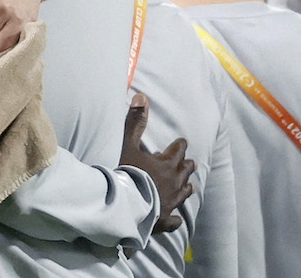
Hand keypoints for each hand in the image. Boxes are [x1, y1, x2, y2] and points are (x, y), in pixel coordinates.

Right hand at [119, 93, 194, 233]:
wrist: (126, 205)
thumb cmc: (127, 172)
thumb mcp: (128, 144)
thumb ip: (135, 121)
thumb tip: (142, 97)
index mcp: (167, 164)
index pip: (178, 151)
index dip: (180, 145)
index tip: (182, 142)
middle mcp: (174, 183)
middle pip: (185, 172)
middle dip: (187, 166)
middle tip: (191, 163)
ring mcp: (171, 202)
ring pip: (184, 193)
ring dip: (187, 188)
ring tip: (191, 186)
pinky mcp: (164, 219)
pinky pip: (173, 220)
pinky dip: (175, 218)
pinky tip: (177, 219)